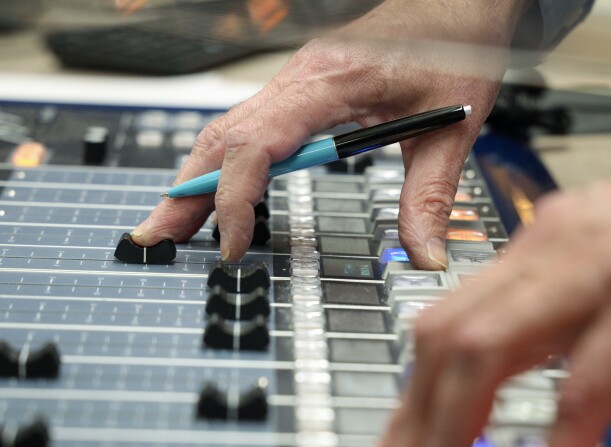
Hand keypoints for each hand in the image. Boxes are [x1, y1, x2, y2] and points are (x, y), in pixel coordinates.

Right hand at [130, 0, 531, 268]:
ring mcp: (295, 82)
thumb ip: (431, 195)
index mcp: (331, 82)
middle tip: (155, 236)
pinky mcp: (300, 89)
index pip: (258, 143)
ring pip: (227, 129)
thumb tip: (424, 257)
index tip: (231, 244)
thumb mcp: (450, 126)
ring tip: (172, 223)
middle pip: (223, 136)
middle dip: (185, 190)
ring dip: (195, 176)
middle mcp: (301, 79)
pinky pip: (247, 126)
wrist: (456, 1)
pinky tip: (216, 191)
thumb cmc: (454, 46)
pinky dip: (223, 162)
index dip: (235, 196)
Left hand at [375, 140, 610, 446]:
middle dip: (414, 420)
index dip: (414, 388)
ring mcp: (593, 271)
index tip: (402, 442)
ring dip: (451, 433)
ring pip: (486, 352)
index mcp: (540, 250)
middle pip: (447, 338)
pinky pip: (585, 387)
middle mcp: (550, 253)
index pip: (448, 320)